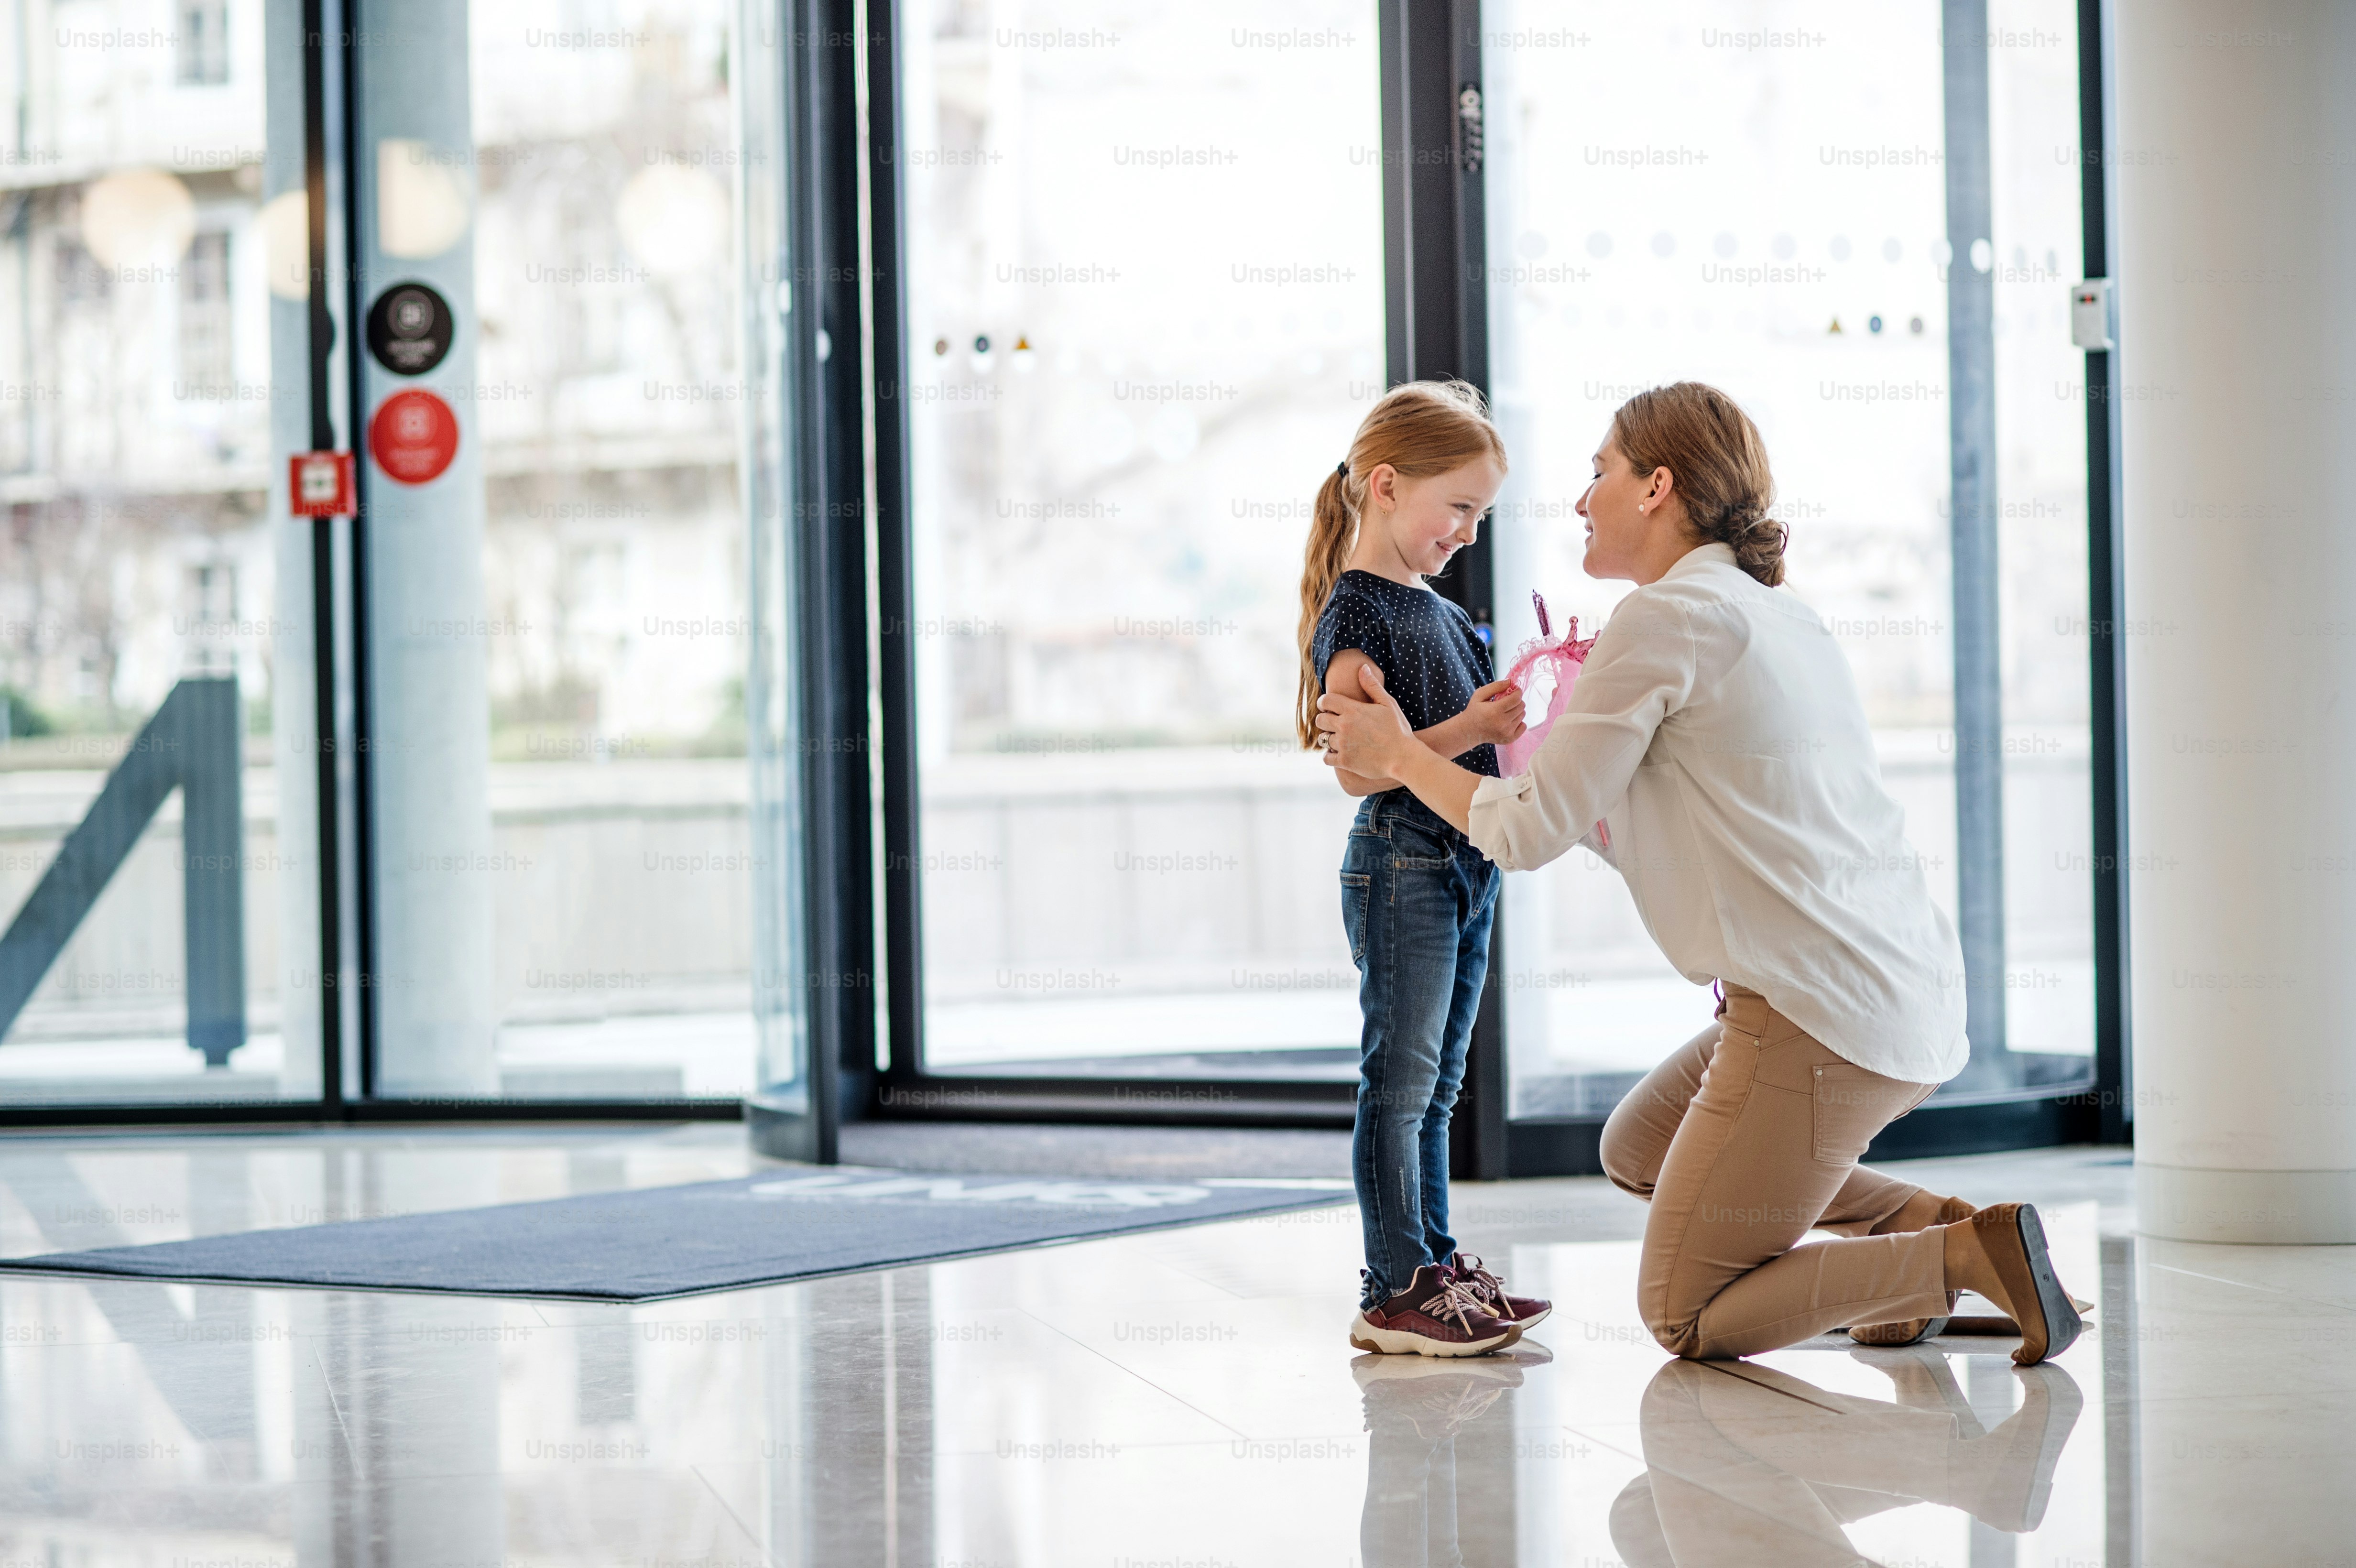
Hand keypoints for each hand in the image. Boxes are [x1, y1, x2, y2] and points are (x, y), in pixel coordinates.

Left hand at [1317, 664, 1415, 780]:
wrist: (1404, 758)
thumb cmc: (1398, 730)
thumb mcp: (1388, 704)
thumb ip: (1372, 685)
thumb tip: (1362, 667)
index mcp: (1353, 710)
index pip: (1325, 700)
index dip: (1324, 702)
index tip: (1328, 706)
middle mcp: (1344, 726)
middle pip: (1320, 719)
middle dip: (1325, 719)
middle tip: (1334, 723)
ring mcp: (1343, 744)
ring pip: (1322, 739)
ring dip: (1328, 738)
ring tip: (1339, 739)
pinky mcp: (1344, 761)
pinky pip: (1326, 758)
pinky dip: (1330, 756)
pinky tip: (1339, 753)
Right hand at [1462, 679, 1528, 746]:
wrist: (1469, 731)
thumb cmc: (1474, 711)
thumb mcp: (1480, 694)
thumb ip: (1496, 686)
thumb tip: (1511, 681)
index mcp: (1494, 711)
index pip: (1516, 698)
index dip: (1517, 691)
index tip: (1513, 690)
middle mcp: (1502, 723)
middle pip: (1521, 706)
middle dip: (1516, 701)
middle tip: (1506, 702)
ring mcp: (1507, 733)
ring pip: (1522, 715)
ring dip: (1516, 711)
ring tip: (1504, 713)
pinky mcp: (1510, 739)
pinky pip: (1524, 726)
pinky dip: (1518, 722)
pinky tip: (1507, 721)